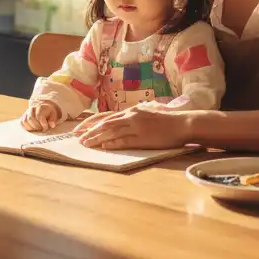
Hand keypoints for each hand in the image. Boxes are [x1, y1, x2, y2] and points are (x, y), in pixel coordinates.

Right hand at [21, 101, 61, 131]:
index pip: (39, 116)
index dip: (42, 124)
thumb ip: (53, 120)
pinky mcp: (24, 116)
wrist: (44, 110)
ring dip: (31, 128)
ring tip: (37, 130)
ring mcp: (27, 112)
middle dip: (36, 126)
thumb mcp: (54, 115)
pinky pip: (22, 123)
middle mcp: (32, 108)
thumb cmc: (49, 114)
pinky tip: (32, 130)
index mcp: (40, 107)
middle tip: (41, 129)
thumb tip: (52, 125)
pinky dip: (26, 128)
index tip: (46, 129)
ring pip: (25, 121)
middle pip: (31, 118)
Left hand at [74, 106, 195, 149]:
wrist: (181, 123)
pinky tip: (104, 147)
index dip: (91, 122)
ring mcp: (136, 127)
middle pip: (105, 123)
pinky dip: (112, 144)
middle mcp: (131, 116)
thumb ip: (133, 117)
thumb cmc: (165, 119)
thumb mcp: (146, 113)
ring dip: (96, 138)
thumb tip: (120, 121)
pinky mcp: (143, 138)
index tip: (79, 128)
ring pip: (111, 132)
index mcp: (131, 111)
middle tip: (77, 137)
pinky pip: (124, 141)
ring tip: (85, 143)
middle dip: (89, 130)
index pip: (105, 116)